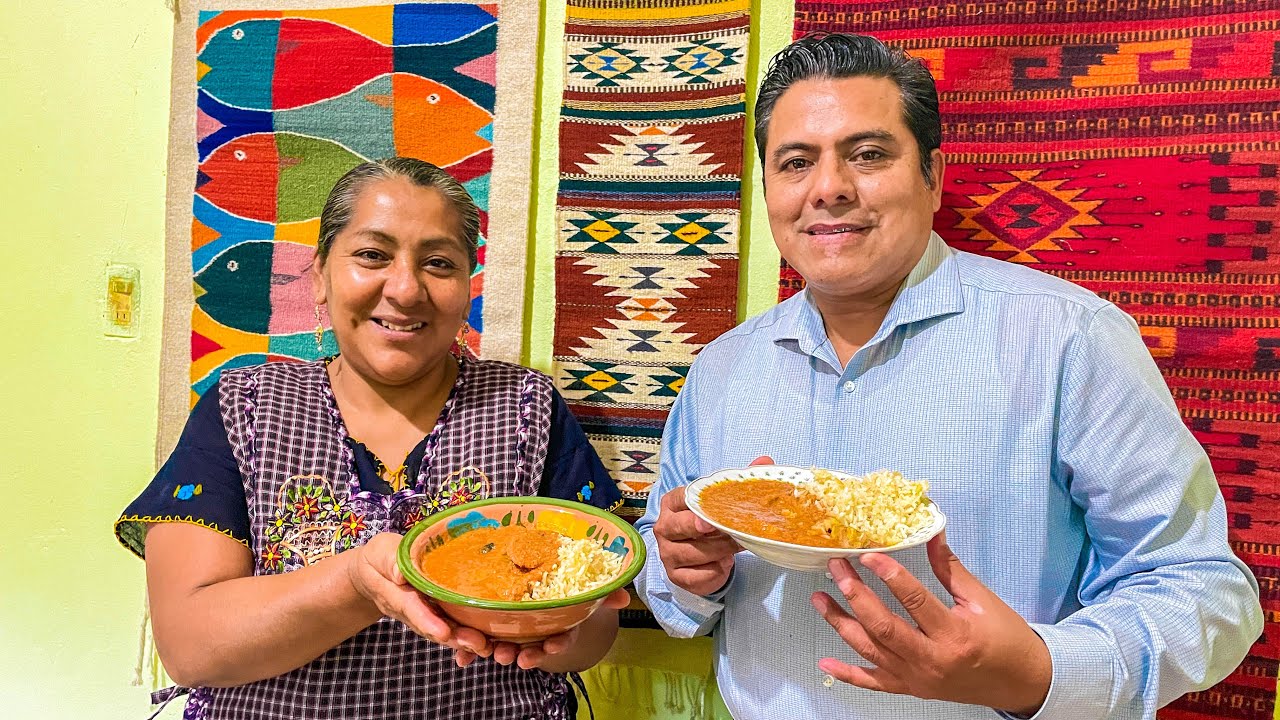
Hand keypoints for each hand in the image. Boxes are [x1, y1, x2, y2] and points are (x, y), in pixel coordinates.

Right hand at [346, 532, 491, 666]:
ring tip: (487, 646)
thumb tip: (399, 572)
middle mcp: (412, 611)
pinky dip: (467, 636)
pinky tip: (489, 640)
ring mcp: (424, 615)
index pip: (412, 609)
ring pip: (445, 631)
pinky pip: (451, 627)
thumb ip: (390, 561)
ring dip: (465, 640)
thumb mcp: (380, 553)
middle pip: (434, 627)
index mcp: (396, 594)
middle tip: (478, 643)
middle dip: (455, 637)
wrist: (373, 574)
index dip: (428, 621)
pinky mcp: (436, 614)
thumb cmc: (379, 559)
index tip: (443, 633)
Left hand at [462, 588, 631, 668]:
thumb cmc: (560, 588)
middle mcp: (535, 633)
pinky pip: (477, 646)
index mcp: (557, 624)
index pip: (561, 636)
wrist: (535, 584)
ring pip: (506, 647)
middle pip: (532, 647)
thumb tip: (625, 597)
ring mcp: (512, 633)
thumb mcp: (579, 588)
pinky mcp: (489, 631)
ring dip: (500, 653)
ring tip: (493, 653)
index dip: (557, 643)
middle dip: (526, 654)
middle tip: (518, 657)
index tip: (553, 645)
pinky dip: (467, 655)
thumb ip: (601, 594)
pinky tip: (460, 660)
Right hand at [653, 455, 771, 595]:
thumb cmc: (710, 523)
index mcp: (672, 504)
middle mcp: (664, 528)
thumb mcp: (721, 502)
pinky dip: (714, 573)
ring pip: (692, 553)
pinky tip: (725, 565)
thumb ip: (741, 481)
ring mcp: (667, 553)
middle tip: (727, 532)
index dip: (693, 507)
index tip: (707, 517)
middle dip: (705, 531)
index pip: (679, 500)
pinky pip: (696, 577)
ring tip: (736, 546)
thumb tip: (765, 461)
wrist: (701, 555)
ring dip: (718, 551)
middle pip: (679, 528)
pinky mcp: (675, 576)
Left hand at [811, 534, 1051, 714]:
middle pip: (884, 627)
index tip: (869, 554)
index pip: (914, 601)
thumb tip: (931, 532)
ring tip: (819, 599)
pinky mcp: (912, 688)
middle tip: (836, 568)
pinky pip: (874, 683)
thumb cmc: (1006, 638)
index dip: (889, 575)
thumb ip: (950, 568)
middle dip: (855, 595)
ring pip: (871, 651)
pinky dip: (848, 675)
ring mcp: (918, 678)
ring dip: (842, 624)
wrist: (1021, 682)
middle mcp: (932, 660)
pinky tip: (825, 664)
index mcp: (955, 635)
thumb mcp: (982, 599)